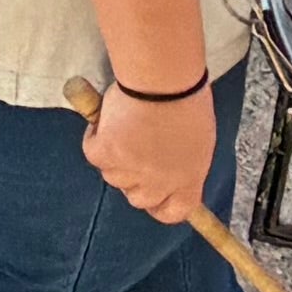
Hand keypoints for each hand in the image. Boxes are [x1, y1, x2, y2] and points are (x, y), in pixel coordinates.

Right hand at [79, 65, 218, 228]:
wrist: (164, 80)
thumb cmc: (187, 98)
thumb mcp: (199, 139)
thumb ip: (183, 160)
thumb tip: (168, 164)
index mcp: (188, 179)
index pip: (173, 212)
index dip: (160, 206)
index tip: (153, 196)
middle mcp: (159, 183)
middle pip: (138, 199)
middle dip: (133, 179)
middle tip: (133, 152)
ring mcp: (132, 171)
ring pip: (112, 176)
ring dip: (115, 156)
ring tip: (124, 126)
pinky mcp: (107, 153)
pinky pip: (93, 153)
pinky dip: (95, 136)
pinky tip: (106, 119)